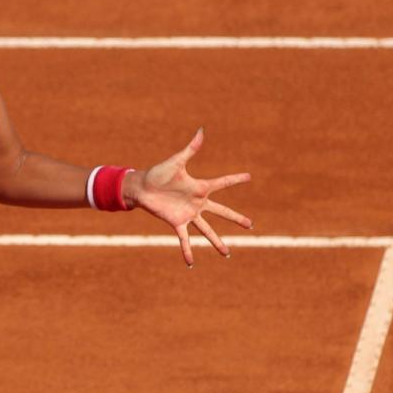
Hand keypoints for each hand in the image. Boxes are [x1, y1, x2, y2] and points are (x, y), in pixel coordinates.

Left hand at [126, 128, 251, 266]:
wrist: (141, 187)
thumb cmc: (158, 173)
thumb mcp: (176, 161)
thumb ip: (190, 148)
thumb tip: (201, 130)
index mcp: (200, 187)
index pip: (222, 183)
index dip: (235, 180)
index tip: (249, 176)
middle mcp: (197, 203)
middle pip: (222, 212)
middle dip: (236, 218)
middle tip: (251, 226)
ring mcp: (188, 215)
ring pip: (207, 230)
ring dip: (217, 242)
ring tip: (227, 253)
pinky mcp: (176, 223)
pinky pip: (184, 239)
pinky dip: (187, 251)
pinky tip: (191, 263)